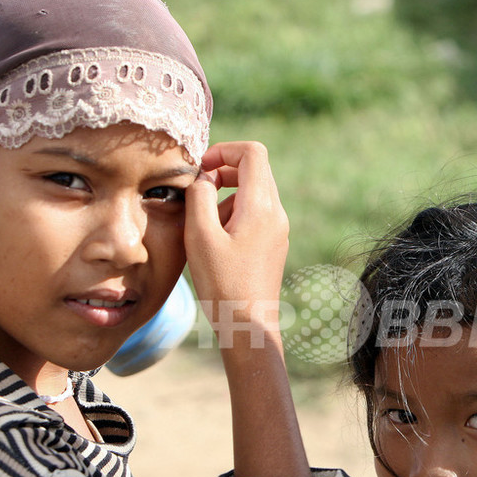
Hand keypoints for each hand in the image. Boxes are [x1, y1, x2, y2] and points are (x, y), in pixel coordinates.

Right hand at [184, 141, 287, 336]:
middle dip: (222, 173)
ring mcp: (279, 229)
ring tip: (205, 229)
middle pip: (255, 169)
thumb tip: (204, 177)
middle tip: (198, 194)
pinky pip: (255, 213)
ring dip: (225, 197)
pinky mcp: (274, 243)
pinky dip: (233, 215)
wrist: (249, 326)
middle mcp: (277, 213)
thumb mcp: (200, 236)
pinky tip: (216, 243)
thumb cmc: (222, 284)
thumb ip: (200, 196)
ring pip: (252, 192)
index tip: (200, 169)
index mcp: (261, 206)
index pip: (252, 152)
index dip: (223, 151)